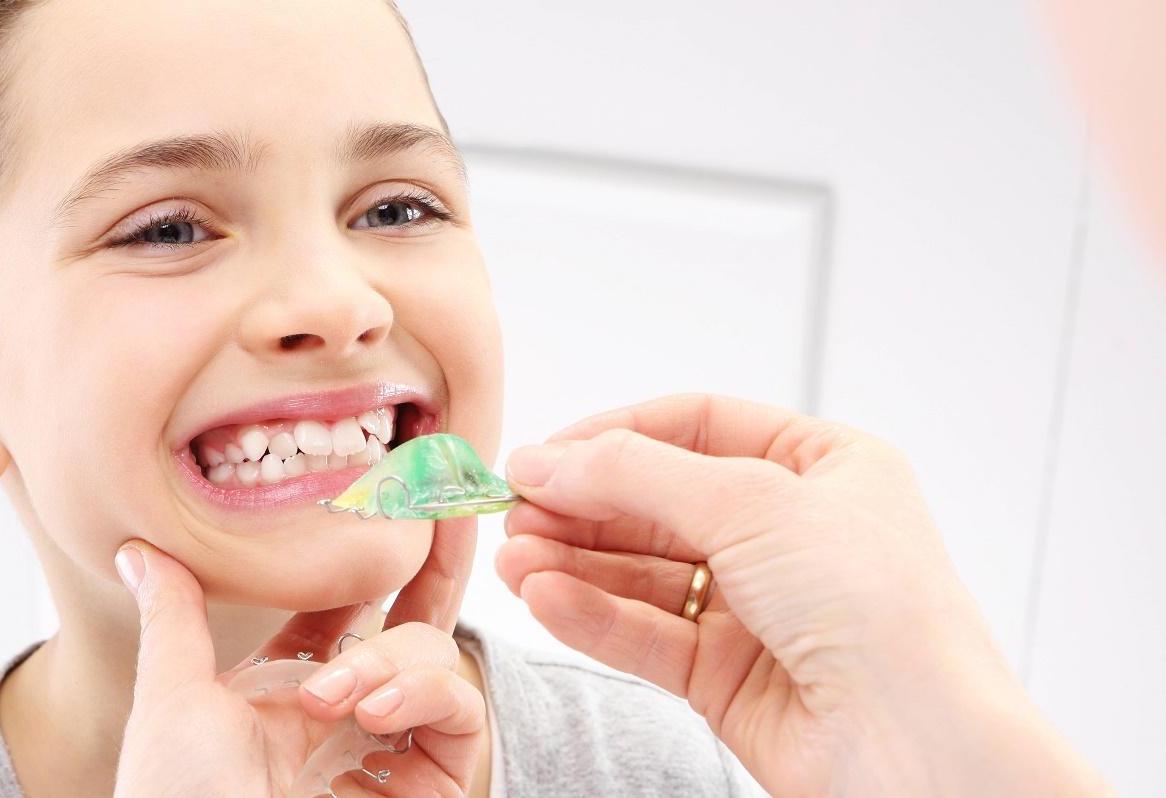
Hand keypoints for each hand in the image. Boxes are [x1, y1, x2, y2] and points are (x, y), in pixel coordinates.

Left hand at [111, 517, 483, 797]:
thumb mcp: (172, 699)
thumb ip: (174, 616)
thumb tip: (137, 547)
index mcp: (290, 691)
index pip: (348, 607)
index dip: (371, 554)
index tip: (389, 490)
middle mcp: (351, 713)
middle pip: (414, 618)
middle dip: (437, 560)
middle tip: (452, 502)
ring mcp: (394, 747)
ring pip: (436, 653)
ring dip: (390, 657)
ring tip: (334, 698)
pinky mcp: (433, 783)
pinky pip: (462, 709)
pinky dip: (425, 696)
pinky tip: (373, 716)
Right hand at [495, 394, 1109, 797]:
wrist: (918, 750)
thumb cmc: (879, 612)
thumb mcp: (753, 504)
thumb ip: (638, 476)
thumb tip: (548, 459)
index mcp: (823, 467)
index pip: (698, 428)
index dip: (617, 436)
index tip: (546, 452)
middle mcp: (791, 533)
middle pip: (661, 502)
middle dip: (585, 504)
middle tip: (515, 509)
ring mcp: (760, 606)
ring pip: (644, 572)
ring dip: (575, 562)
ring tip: (514, 558)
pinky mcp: (731, 675)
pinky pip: (647, 633)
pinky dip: (592, 615)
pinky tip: (545, 598)